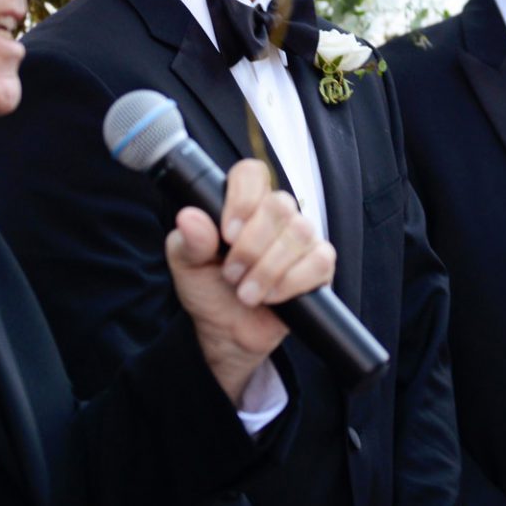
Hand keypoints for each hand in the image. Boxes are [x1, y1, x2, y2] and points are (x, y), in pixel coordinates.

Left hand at [165, 159, 335, 404]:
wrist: (226, 332)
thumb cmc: (207, 289)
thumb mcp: (186, 265)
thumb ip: (189, 240)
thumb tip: (189, 217)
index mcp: (242, 204)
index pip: (252, 173)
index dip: (243, 198)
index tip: (227, 234)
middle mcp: (275, 216)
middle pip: (280, 204)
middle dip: (252, 245)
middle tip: (231, 273)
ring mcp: (301, 239)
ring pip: (300, 232)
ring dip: (268, 268)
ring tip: (245, 293)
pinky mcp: (319, 266)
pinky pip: (319, 261)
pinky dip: (292, 282)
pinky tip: (272, 297)